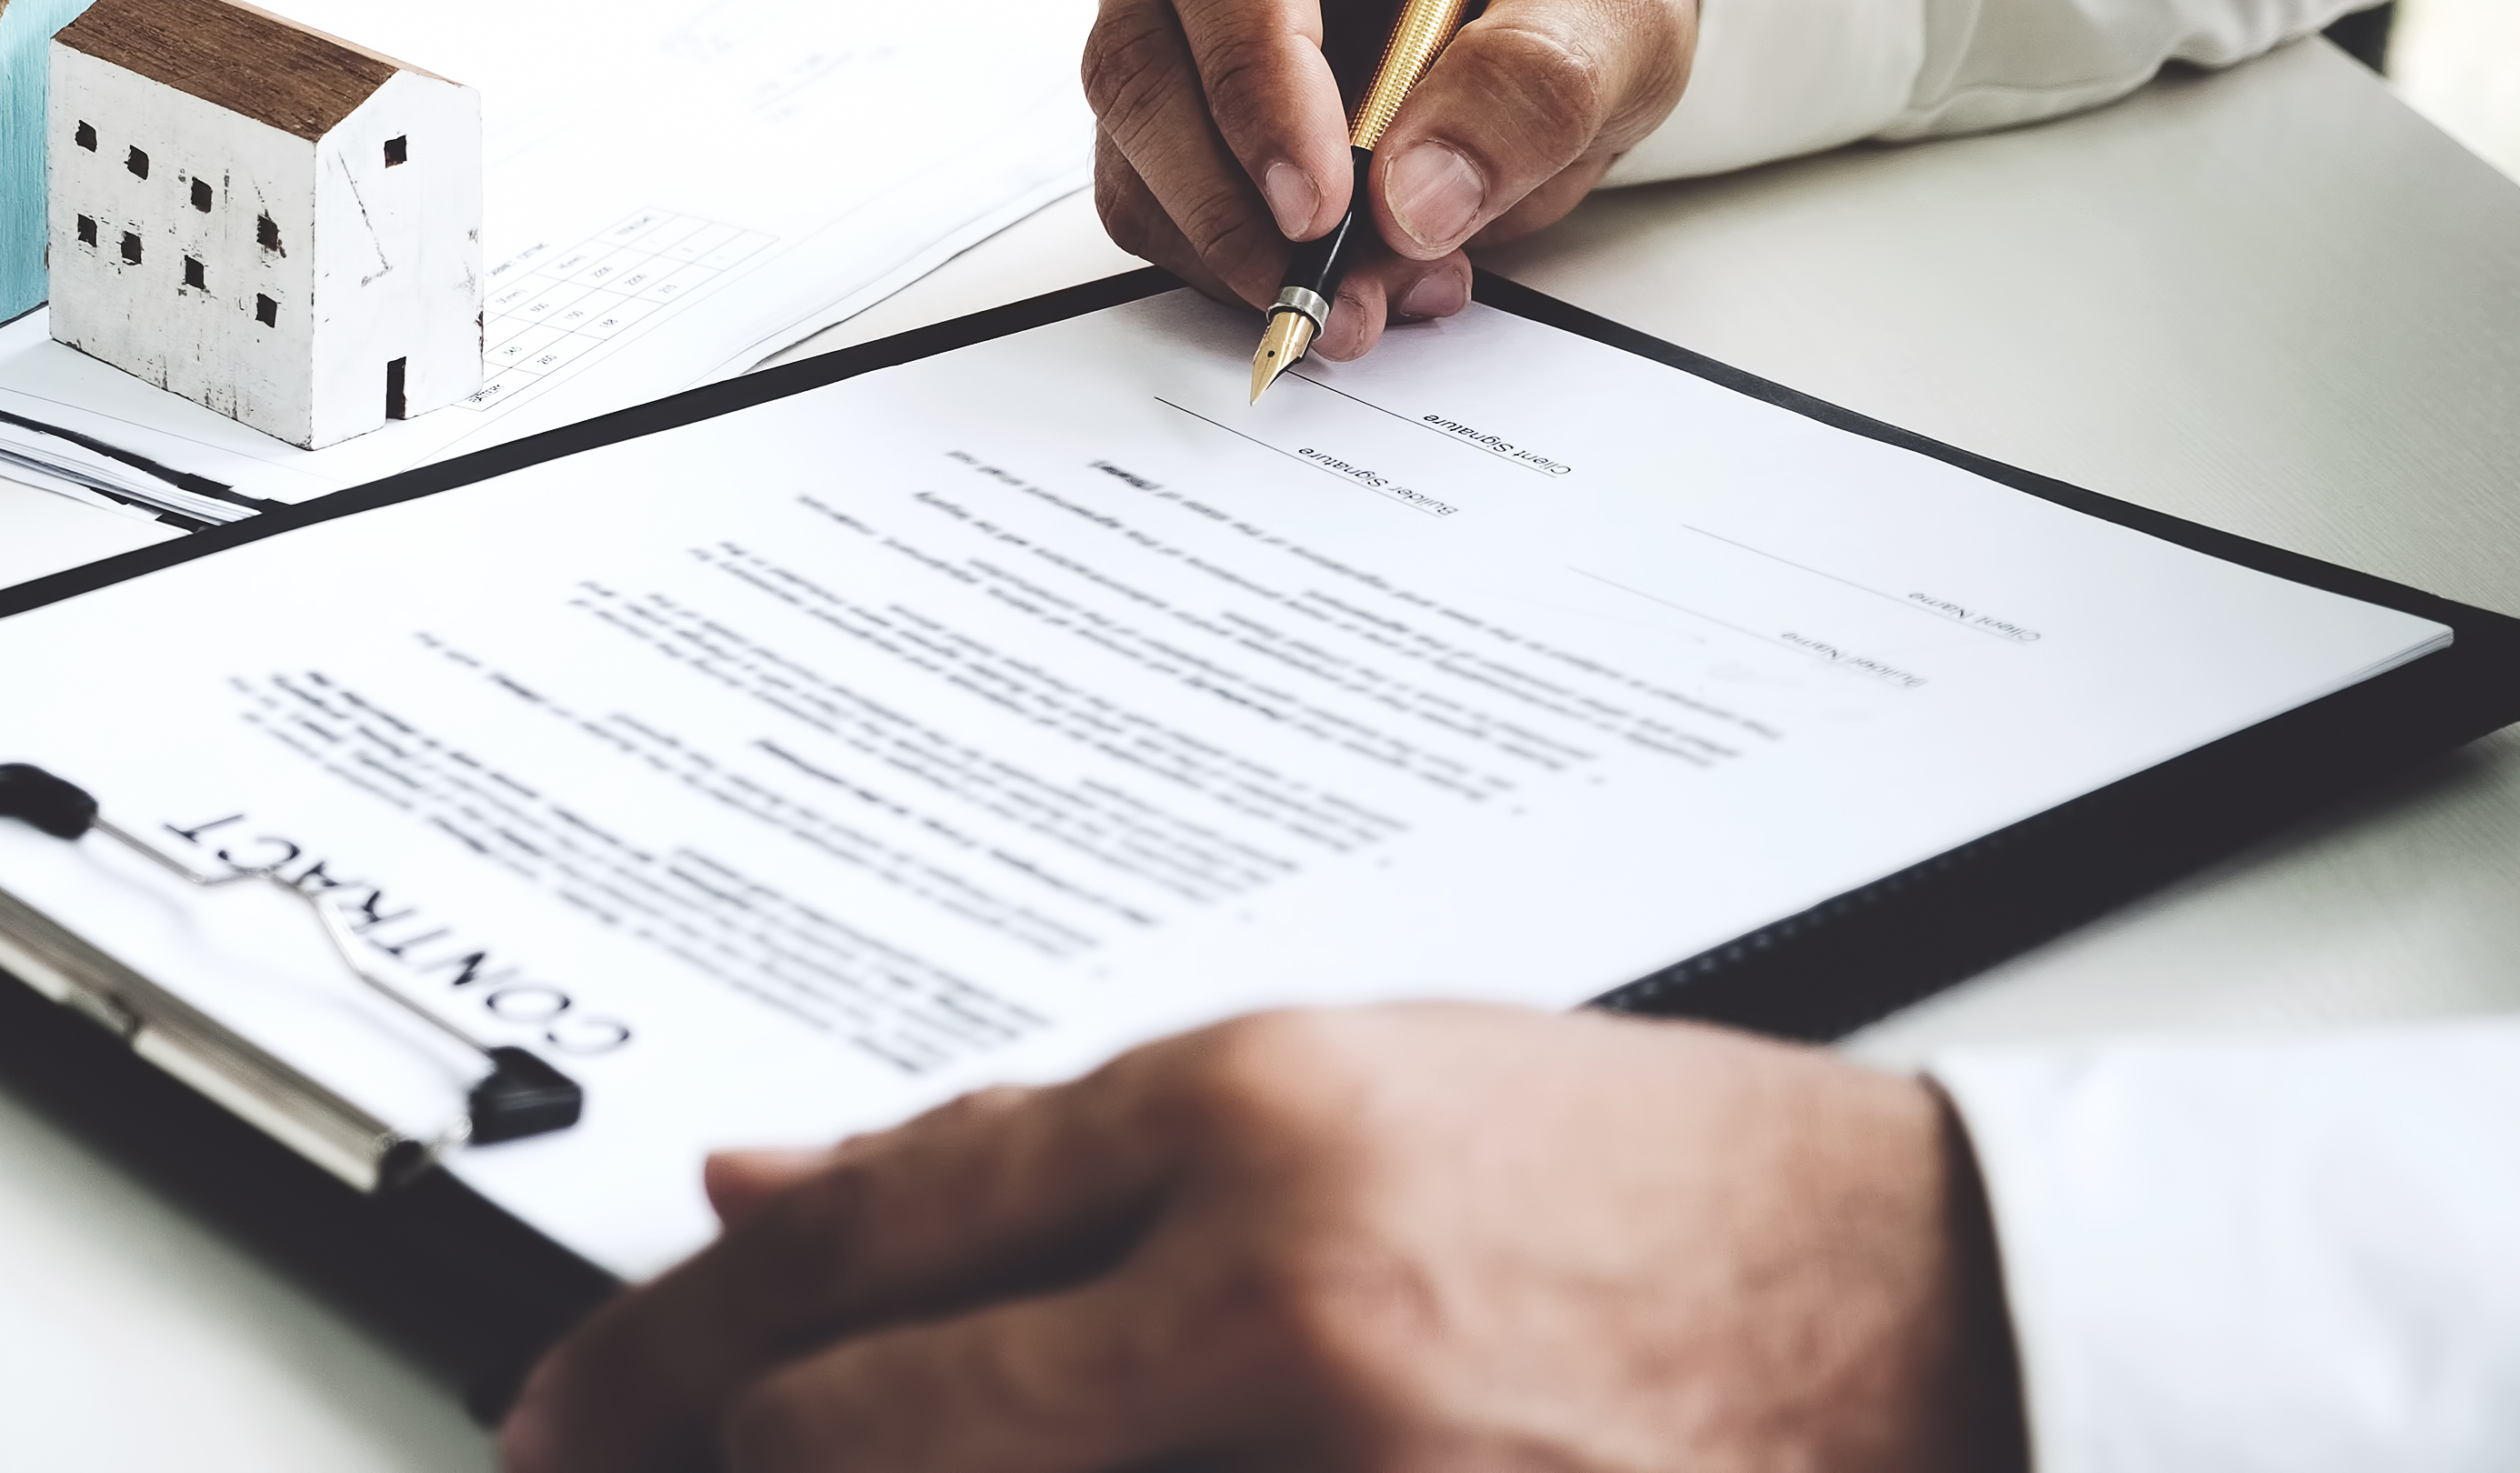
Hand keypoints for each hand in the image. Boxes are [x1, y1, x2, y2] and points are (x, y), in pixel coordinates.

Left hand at [498, 1004, 2022, 1472]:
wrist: (1939, 1319)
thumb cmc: (1650, 1184)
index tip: (583, 1391)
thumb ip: (1040, 1151)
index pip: (875, 1235)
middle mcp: (1272, 1307)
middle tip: (580, 1469)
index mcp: (1250, 1120)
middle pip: (864, 1419)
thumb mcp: (1334, 1086)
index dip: (682, 1332)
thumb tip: (769, 1184)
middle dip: (682, 1457)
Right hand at [1083, 0, 1699, 359]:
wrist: (1558, 3)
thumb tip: (1413, 195)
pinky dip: (1238, 261)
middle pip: (1144, 51)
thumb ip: (1530, 88)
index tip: (1319, 204)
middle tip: (1341, 293)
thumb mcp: (1611, 11)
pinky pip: (1154, 196)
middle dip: (1235, 202)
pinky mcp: (1166, 86)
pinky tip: (1354, 271)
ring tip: (1383, 290)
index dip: (1256, 77)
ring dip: (1241, 248)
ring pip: (1135, 139)